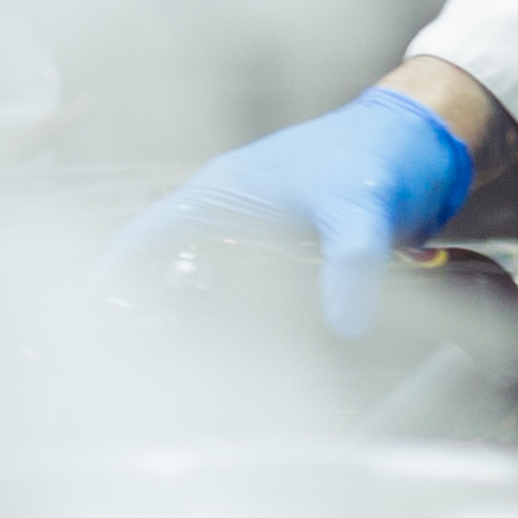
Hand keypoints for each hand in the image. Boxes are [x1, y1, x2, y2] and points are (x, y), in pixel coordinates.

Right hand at [108, 85, 483, 334]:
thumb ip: (351, 261)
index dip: (111, 279)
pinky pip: (248, 291)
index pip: (142, 236)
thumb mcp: (361, 208)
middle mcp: (231, 211)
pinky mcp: (290, 248)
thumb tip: (344, 324)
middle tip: (137, 370)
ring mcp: (259, 229)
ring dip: (193, 321)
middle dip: (146, 313)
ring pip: (204, 282)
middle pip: (164, 266)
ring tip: (183, 378)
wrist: (426, 139)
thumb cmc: (381, 153)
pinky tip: (251, 360)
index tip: (91, 325)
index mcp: (222, 192)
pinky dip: (239, 323)